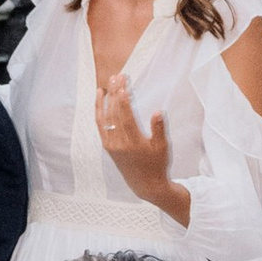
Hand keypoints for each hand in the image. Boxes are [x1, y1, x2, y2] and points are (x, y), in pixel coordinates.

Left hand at [95, 73, 188, 221]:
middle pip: (114, 114)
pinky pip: (100, 124)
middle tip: (117, 76)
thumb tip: (158, 111)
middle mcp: (119, 143)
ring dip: (107, 98)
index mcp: (134, 143)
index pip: (125, 118)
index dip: (123, 101)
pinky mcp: (107, 145)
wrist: (144, 184)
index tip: (122, 85)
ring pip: (106, 117)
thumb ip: (159, 129)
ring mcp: (111, 144)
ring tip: (109, 82)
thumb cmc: (157, 164)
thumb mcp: (162, 147)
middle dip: (115, 93)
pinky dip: (99, 109)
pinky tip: (100, 96)